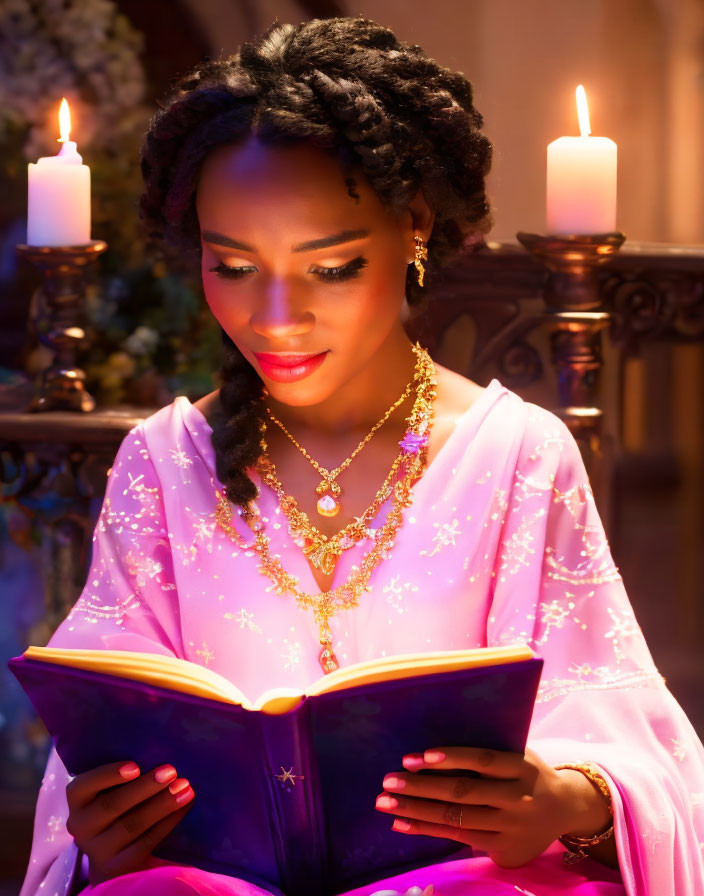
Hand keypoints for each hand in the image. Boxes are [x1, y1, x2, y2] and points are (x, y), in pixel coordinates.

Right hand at [65, 760, 194, 885]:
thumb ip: (126, 772)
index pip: (84, 785)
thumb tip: (158, 748)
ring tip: (185, 788)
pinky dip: (167, 823)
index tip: (136, 766)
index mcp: (77, 800)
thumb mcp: (110, 787)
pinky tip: (184, 807)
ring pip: (131, 825)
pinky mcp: (116, 867)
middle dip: (145, 787)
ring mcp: (97, 849)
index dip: (109, 775)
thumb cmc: (117, 801)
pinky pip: (145, 843)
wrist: (112, 850)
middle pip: (112, 805)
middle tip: (171, 771)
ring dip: (162, 805)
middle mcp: (80, 825)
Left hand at [375, 746, 610, 868]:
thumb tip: (434, 746)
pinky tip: (402, 823)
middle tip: (388, 780)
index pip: (482, 760)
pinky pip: (458, 837)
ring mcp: (511, 827)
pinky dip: (427, 830)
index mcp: (521, 767)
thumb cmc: (528, 772)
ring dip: (416, 811)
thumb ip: (487, 753)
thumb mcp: (519, 754)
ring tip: (385, 803)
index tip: (418, 756)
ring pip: (457, 818)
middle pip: (463, 792)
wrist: (566, 809)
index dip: (450, 757)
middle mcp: (518, 798)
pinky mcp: (504, 849)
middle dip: (421, 787)